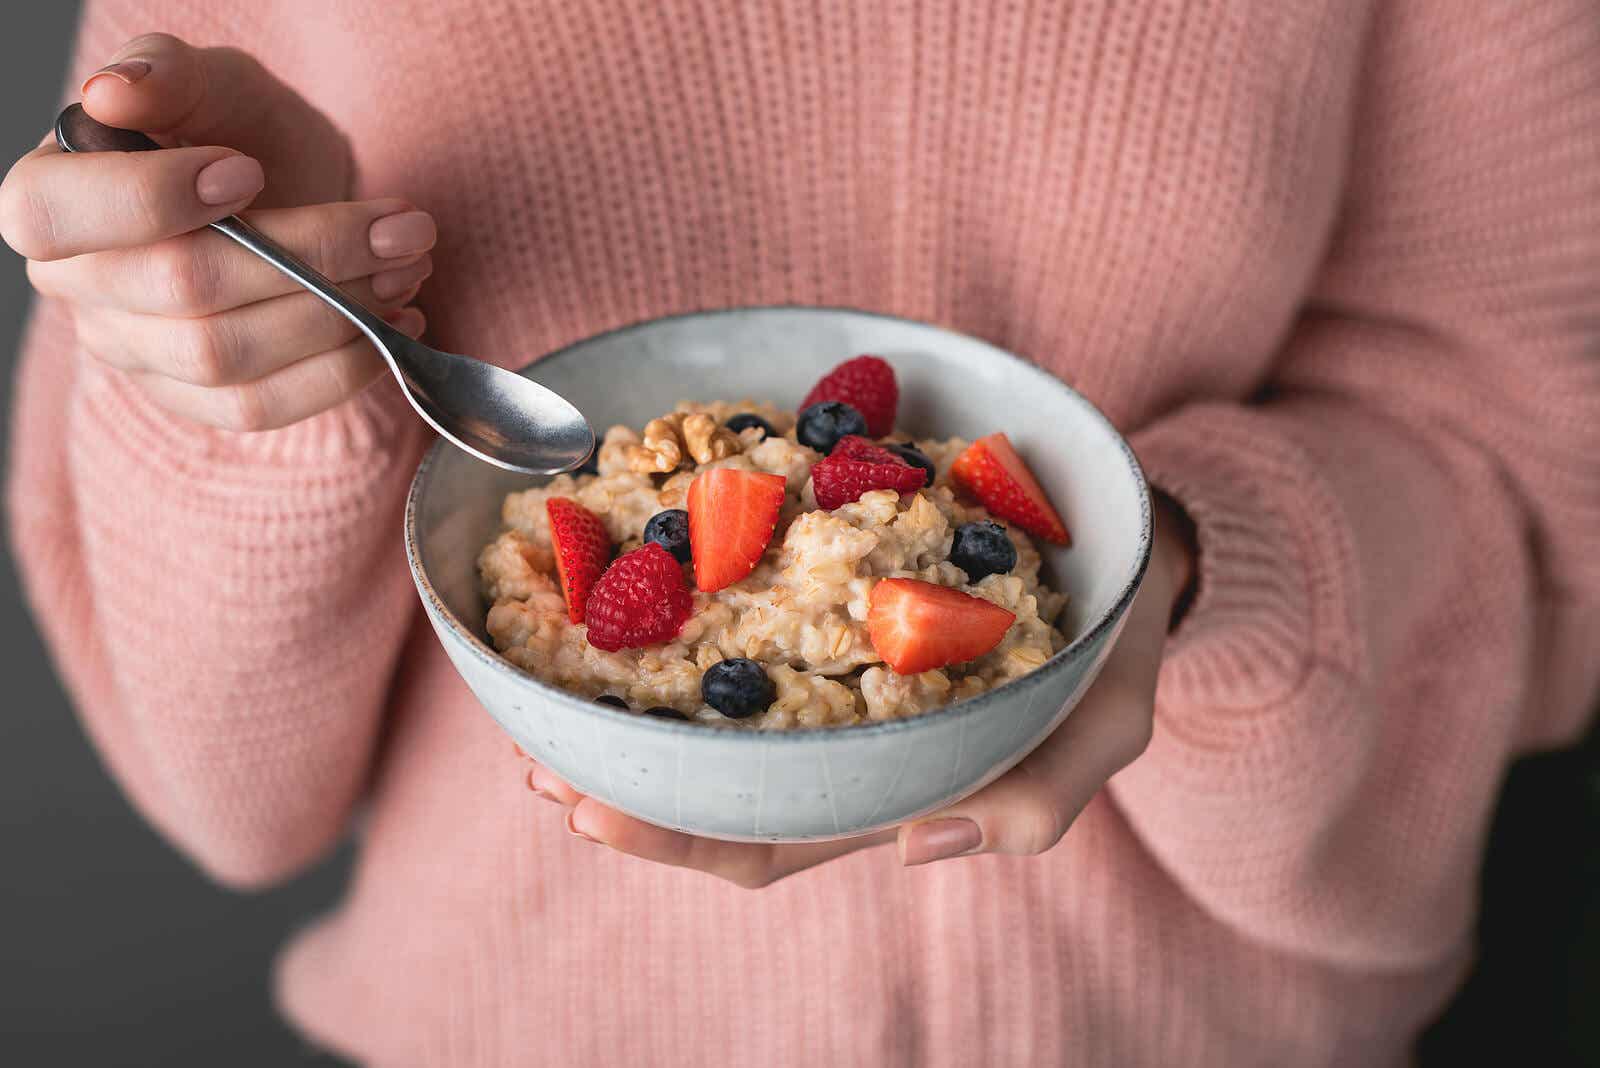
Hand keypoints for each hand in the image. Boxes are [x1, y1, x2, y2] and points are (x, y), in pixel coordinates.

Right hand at [0, 33, 435, 430]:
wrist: (281, 192)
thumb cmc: (233, 129)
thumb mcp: (212, 81)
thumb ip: (167, 72)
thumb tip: (116, 91)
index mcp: (48, 196)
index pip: (56, 215)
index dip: (153, 198)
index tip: (248, 172)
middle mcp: (78, 287)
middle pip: (179, 288)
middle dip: (308, 254)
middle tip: (400, 227)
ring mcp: (135, 353)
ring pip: (227, 357)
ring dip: (339, 314)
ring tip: (409, 267)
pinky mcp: (195, 400)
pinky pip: (261, 408)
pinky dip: (342, 372)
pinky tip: (395, 326)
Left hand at [517, 493, 1197, 886]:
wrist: (1117, 541)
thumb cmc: (1108, 646)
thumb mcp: (1106, 725)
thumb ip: (1039, 795)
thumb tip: (915, 851)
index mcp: (887, 783)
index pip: (768, 839)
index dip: (676, 839)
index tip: (592, 812)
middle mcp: (835, 735)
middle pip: (707, 782)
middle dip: (617, 781)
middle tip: (537, 756)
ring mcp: (820, 665)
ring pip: (704, 708)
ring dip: (621, 707)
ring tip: (539, 689)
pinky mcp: (815, 590)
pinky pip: (728, 608)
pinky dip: (665, 606)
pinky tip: (610, 581)